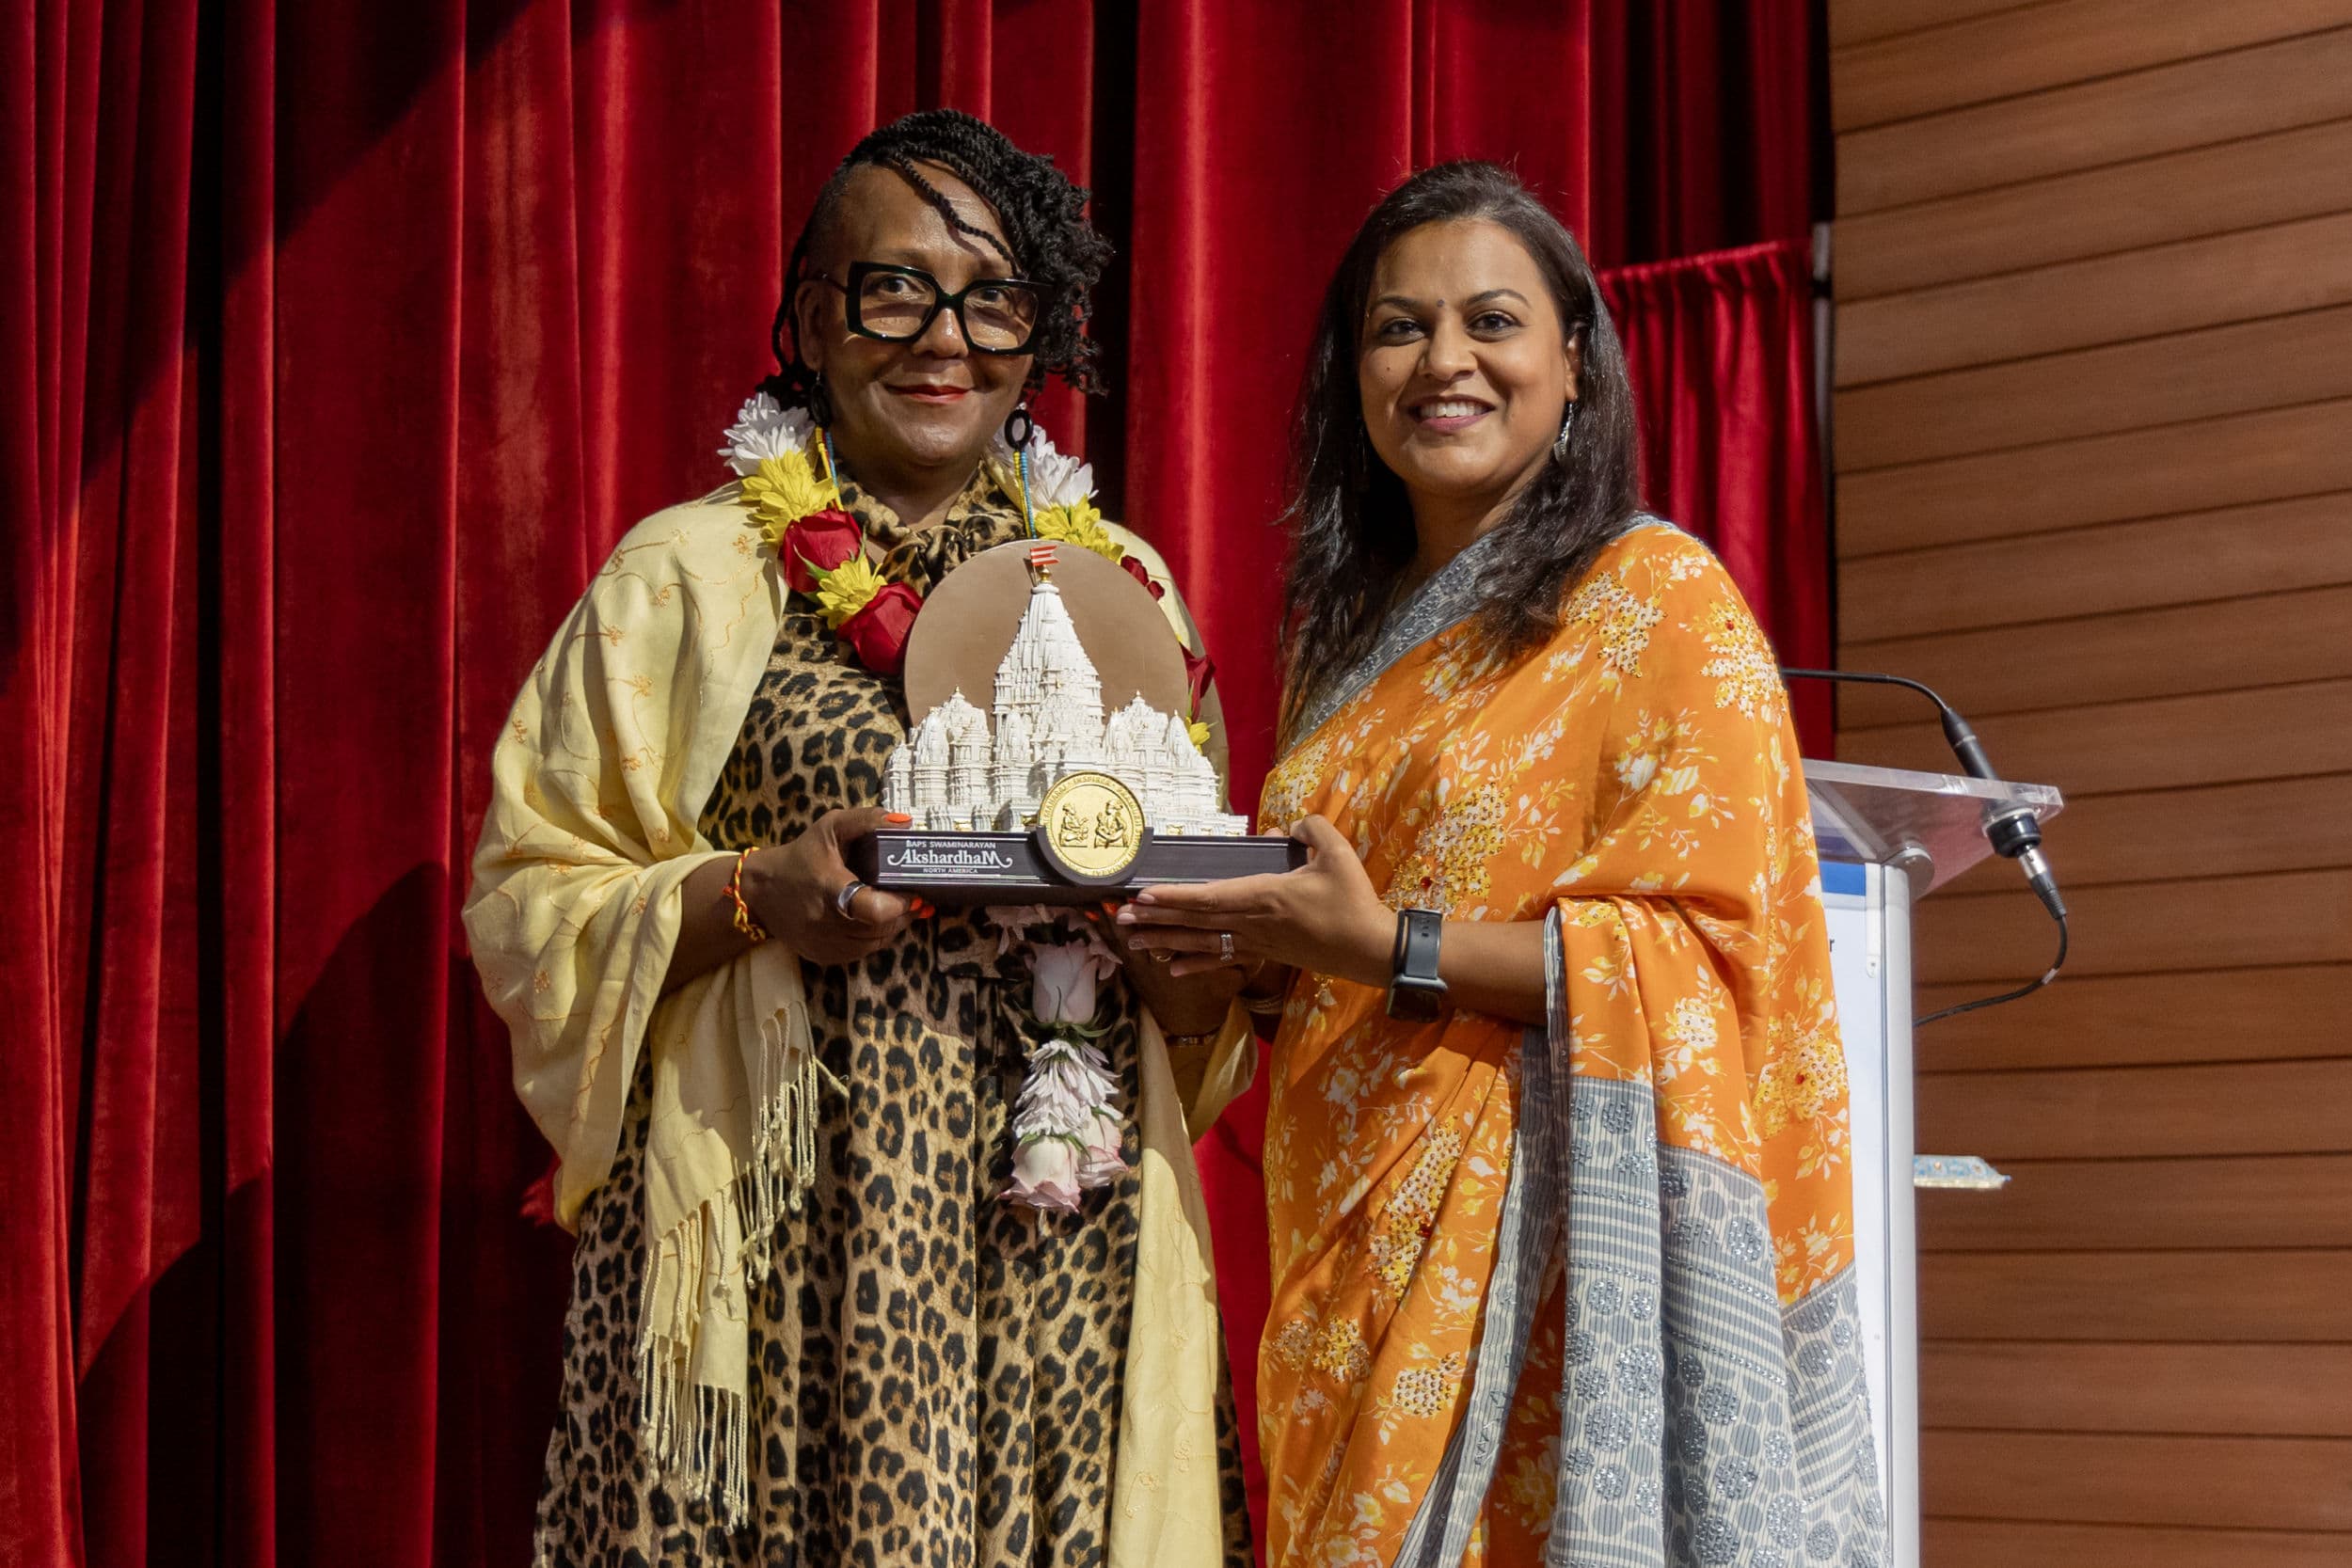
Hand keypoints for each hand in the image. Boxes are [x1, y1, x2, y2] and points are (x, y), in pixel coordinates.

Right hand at [742, 807, 920, 964]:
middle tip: (916, 898)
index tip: (915, 893)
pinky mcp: (823, 956)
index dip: (900, 904)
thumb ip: (867, 821)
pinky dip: (875, 939)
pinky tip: (879, 922)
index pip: (873, 909)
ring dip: (893, 927)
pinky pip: (861, 952)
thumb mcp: (830, 828)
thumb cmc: (801, 856)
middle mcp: (826, 923)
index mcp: (830, 889)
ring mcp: (825, 944)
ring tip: (901, 909)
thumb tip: (904, 822)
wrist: (761, 890)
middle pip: (880, 928)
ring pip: (875, 943)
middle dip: (904, 914)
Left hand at [1116, 816, 1392, 986]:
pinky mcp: (1265, 954)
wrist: (1369, 950)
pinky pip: (1223, 959)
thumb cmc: (1352, 901)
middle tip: (1119, 919)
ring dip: (1166, 940)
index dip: (1173, 896)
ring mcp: (1256, 942)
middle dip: (1156, 919)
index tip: (1143, 896)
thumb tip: (1287, 828)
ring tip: (1134, 942)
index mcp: (1265, 895)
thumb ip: (1310, 830)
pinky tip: (1172, 968)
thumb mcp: (1336, 853)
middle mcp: (1252, 922)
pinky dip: (1195, 963)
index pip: (1209, 896)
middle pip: (1195, 921)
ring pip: (1202, 942)